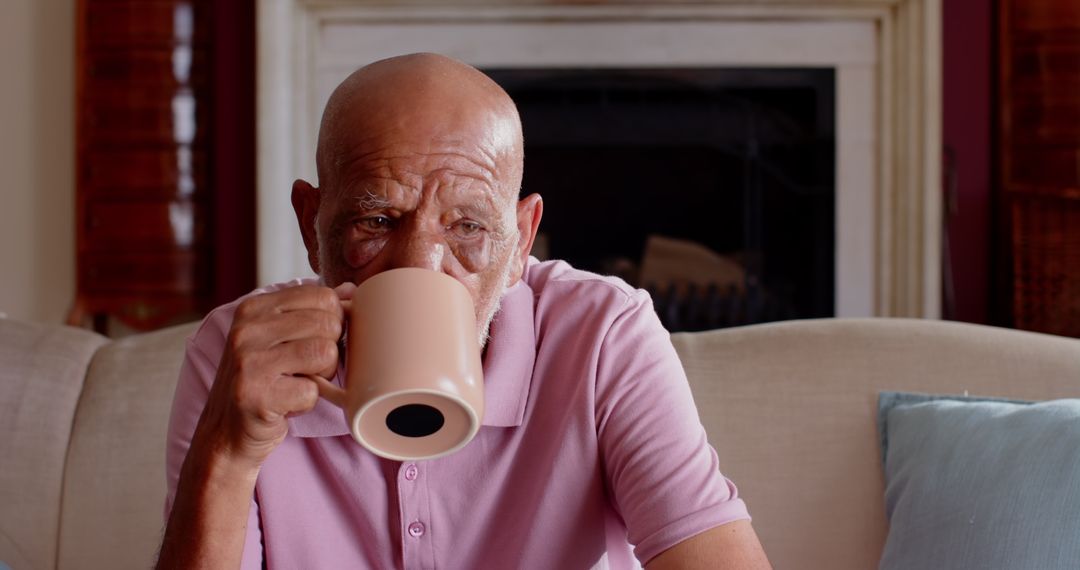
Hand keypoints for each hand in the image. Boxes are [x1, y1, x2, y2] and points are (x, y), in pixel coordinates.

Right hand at [192, 282, 355, 469]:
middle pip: (328, 323)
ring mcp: (249, 361)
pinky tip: (286, 403)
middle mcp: (247, 329)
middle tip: (306, 369)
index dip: (332, 321)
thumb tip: (352, 289)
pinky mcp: (256, 395)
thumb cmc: (261, 382)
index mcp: (254, 308)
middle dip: (329, 351)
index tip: (314, 341)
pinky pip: (313, 390)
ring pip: (325, 353)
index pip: (322, 296)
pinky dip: (308, 402)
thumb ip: (313, 311)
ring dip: (322, 376)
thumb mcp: (280, 338)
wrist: (225, 432)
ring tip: (297, 383)